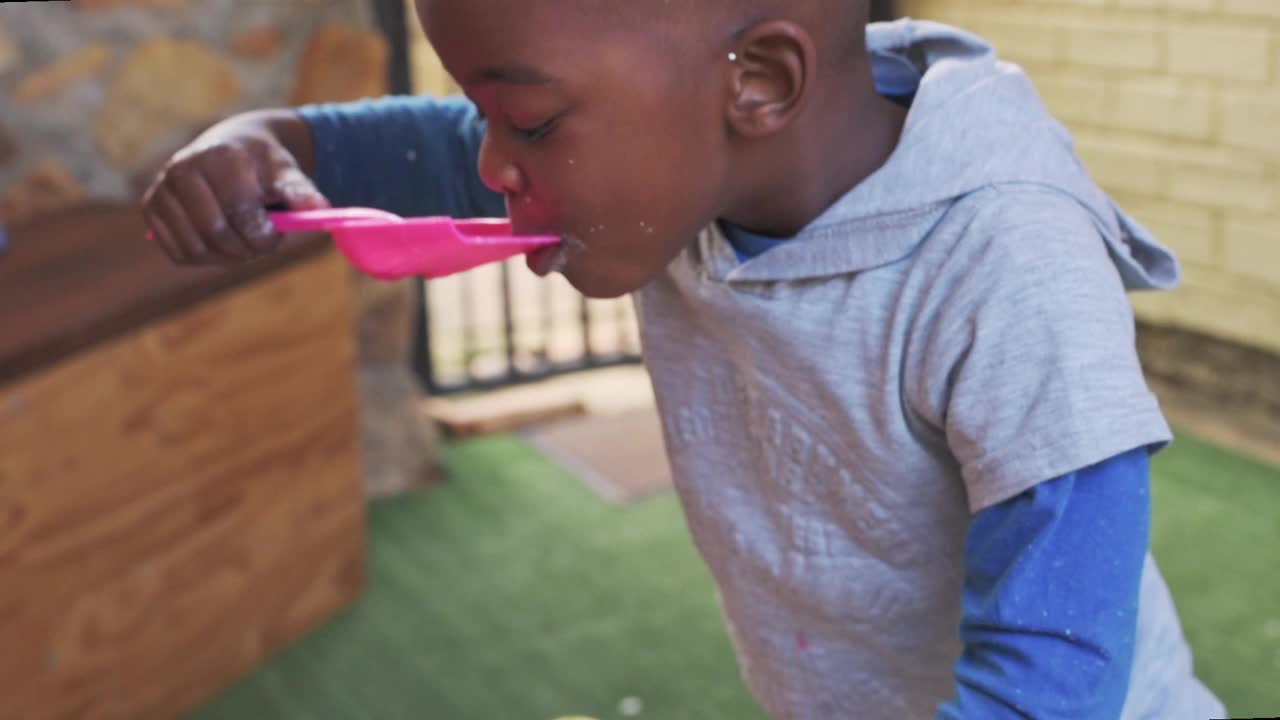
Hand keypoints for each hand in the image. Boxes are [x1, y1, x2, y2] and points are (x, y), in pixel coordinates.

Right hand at [141, 118, 328, 265]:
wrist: (230, 147)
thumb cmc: (263, 165)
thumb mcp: (287, 171)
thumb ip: (301, 191)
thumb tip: (321, 209)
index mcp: (219, 156)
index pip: (240, 211)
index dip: (263, 235)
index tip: (276, 236)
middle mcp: (183, 169)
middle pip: (217, 233)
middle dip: (247, 248)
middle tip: (262, 243)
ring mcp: (162, 188)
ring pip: (196, 248)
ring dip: (227, 257)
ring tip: (244, 241)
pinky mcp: (151, 207)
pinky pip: (178, 253)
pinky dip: (205, 258)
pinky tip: (222, 244)